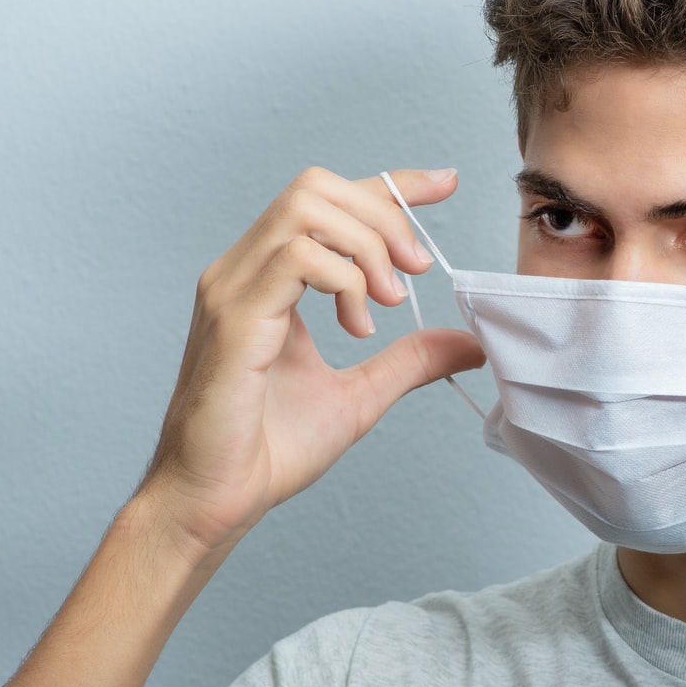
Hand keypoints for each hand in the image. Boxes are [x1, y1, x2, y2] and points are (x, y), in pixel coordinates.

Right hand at [135, 167, 483, 566]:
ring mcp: (232, 289)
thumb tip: (469, 342)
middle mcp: (242, 271)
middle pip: (316, 188)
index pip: (327, 201)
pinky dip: (344, 279)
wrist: (216, 502)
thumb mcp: (361, 395)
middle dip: (383, 216)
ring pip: (305, 208)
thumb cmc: (267, 452)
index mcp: (265, 280)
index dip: (390, 184)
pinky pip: (296, 259)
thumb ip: (410, 360)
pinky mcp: (233, 319)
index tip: (445, 184)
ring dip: (366, 245)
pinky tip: (359, 324)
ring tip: (389, 301)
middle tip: (416, 272)